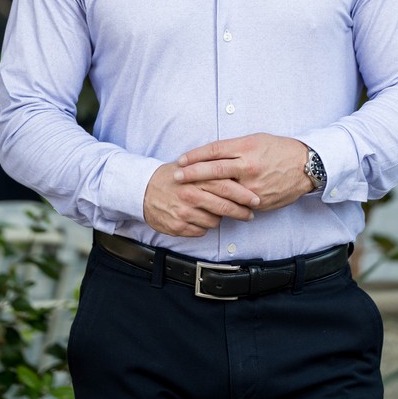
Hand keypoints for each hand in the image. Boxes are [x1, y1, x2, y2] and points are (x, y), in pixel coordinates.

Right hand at [143, 161, 259, 237]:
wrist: (142, 190)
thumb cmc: (171, 177)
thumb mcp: (190, 167)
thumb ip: (211, 170)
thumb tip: (238, 174)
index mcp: (196, 178)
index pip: (226, 186)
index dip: (244, 195)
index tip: (256, 199)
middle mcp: (190, 195)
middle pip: (224, 206)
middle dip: (241, 211)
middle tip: (249, 214)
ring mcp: (184, 212)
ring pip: (214, 221)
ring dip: (219, 218)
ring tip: (216, 212)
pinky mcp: (178, 226)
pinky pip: (201, 231)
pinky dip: (204, 226)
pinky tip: (199, 218)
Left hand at [174, 133, 312, 211]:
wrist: (305, 166)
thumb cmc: (279, 149)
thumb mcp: (256, 140)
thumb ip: (234, 148)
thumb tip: (211, 154)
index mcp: (246, 147)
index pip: (214, 151)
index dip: (195, 156)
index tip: (181, 160)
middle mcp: (248, 166)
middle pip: (213, 170)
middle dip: (191, 174)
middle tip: (176, 177)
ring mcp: (253, 185)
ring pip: (223, 190)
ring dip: (203, 192)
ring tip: (188, 192)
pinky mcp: (259, 201)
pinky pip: (236, 203)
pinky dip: (222, 203)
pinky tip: (210, 204)